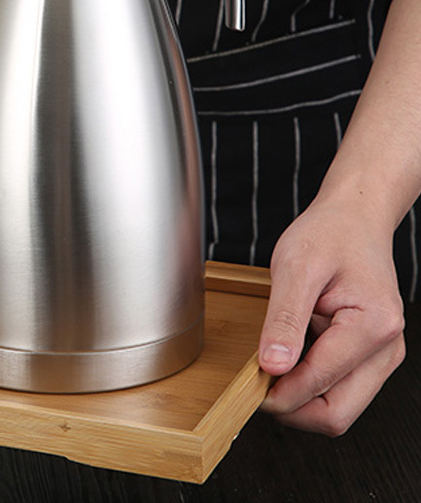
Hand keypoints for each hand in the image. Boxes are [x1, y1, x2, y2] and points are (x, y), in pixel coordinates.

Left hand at [258, 198, 405, 434]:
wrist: (353, 220)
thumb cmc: (329, 234)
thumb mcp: (294, 267)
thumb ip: (284, 319)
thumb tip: (272, 366)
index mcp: (373, 326)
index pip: (321, 382)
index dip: (280, 393)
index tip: (247, 387)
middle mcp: (386, 348)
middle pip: (337, 413)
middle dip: (292, 408)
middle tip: (255, 387)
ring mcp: (381, 356)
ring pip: (339, 407)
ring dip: (300, 398)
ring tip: (271, 367)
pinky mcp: (370, 356)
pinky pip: (339, 388)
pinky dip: (310, 384)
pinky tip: (289, 359)